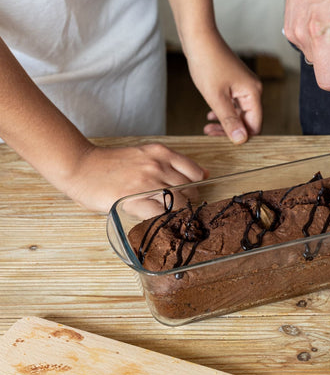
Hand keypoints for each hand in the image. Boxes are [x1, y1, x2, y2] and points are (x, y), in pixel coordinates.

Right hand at [60, 143, 207, 212]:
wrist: (80, 166)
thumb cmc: (110, 163)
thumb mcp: (144, 154)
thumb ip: (171, 163)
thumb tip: (205, 173)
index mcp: (160, 153)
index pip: (195, 172)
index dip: (196, 186)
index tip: (190, 194)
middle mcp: (157, 166)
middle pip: (189, 189)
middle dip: (188, 202)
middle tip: (179, 209)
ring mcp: (147, 183)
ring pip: (178, 203)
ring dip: (178, 213)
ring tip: (170, 216)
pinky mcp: (134, 199)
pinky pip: (160, 214)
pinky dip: (164, 220)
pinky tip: (159, 221)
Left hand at [186, 37, 262, 142]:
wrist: (199, 38)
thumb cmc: (207, 63)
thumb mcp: (216, 97)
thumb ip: (229, 120)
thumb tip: (241, 140)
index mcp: (253, 93)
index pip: (255, 125)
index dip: (241, 136)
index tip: (222, 140)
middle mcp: (252, 90)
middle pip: (248, 120)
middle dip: (230, 130)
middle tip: (210, 134)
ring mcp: (244, 86)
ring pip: (239, 113)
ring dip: (225, 122)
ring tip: (207, 128)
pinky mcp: (234, 83)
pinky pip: (233, 104)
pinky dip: (223, 112)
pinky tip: (211, 115)